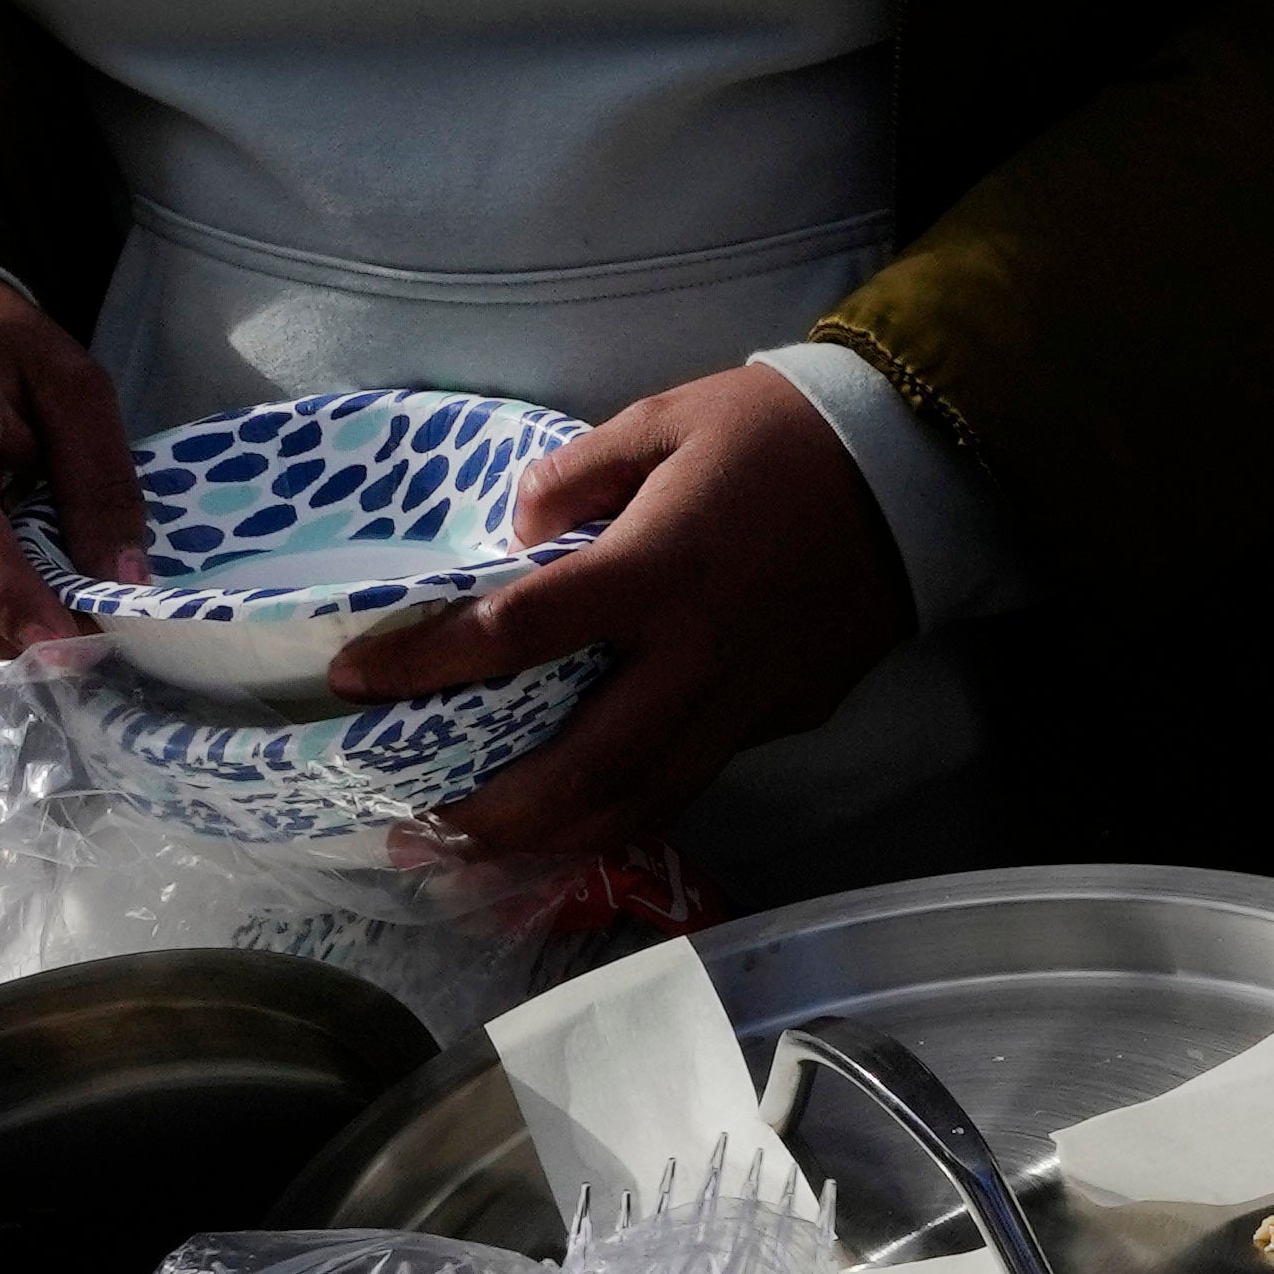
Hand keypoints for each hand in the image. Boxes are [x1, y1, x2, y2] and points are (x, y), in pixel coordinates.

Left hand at [350, 361, 925, 857]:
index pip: (517, 634)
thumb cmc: (780, 433)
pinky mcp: (786, 718)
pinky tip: (584, 812)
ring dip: (559, 842)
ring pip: (644, 801)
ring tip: (489, 856)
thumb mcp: (667, 418)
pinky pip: (696, 775)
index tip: (355, 681)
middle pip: (583, 768)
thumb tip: (519, 534)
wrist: (918, 470)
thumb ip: (578, 473)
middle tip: (421, 831)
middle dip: (495, 814)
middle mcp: (696, 658)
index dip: (426, 662)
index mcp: (656, 573)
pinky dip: (630, 808)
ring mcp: (746, 702)